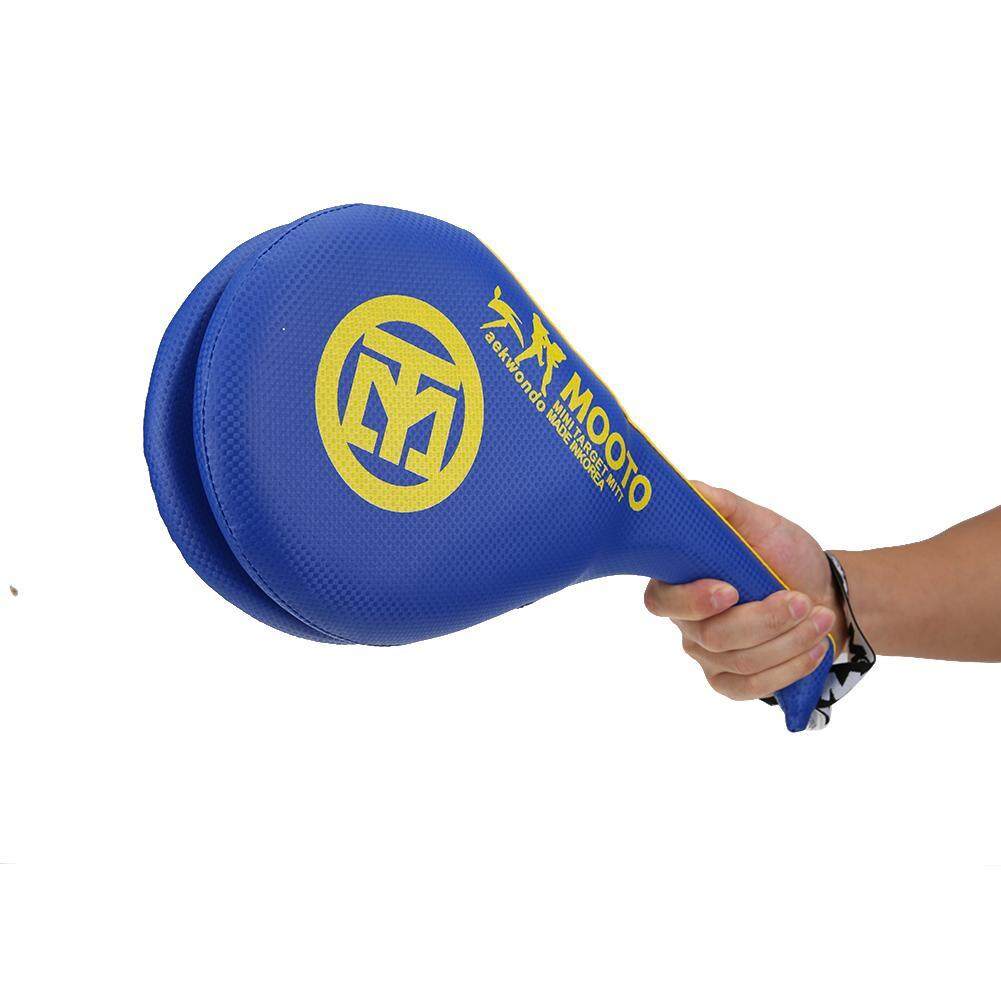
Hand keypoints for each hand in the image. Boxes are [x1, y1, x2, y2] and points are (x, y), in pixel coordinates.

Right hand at [644, 482, 845, 700]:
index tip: (730, 590)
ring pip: (739, 661)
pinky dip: (788, 668)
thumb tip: (690, 488)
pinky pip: (752, 688)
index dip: (691, 601)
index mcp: (679, 582)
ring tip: (820, 616)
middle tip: (801, 601)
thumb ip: (723, 507)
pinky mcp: (731, 683)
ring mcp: (707, 657)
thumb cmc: (784, 556)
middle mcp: (686, 623)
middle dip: (763, 620)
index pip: (662, 600)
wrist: (824, 593)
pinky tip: (814, 648)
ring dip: (787, 640)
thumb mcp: (760, 523)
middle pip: (711, 636)